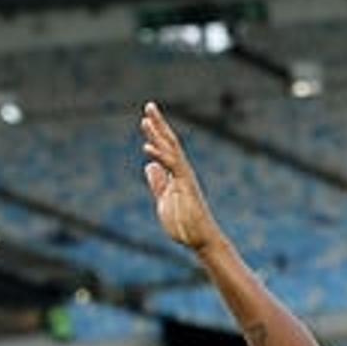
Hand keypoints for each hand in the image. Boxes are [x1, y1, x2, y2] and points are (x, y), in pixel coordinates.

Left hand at [141, 103, 225, 253]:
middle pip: (170, 143)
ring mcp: (184, 178)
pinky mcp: (186, 187)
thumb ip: (158, 182)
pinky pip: (173, 167)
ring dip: (158, 135)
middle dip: (158, 124)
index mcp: (175, 175)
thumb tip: (150, 166)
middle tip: (149, 106)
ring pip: (172, 151)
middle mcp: (182, 172)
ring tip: (146, 119)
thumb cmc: (185, 223)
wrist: (200, 239)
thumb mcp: (164, 199)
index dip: (156, 133)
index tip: (147, 117)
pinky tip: (148, 148)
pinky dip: (160, 156)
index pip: (166, 148)